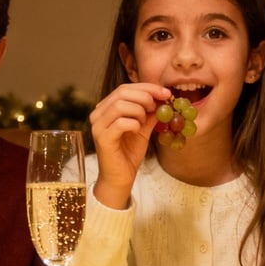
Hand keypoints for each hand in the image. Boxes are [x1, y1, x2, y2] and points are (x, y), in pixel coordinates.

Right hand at [89, 82, 170, 208]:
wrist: (120, 177)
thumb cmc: (129, 152)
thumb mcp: (143, 128)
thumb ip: (150, 112)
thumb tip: (164, 97)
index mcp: (106, 108)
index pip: (125, 88)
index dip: (147, 87)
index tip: (166, 93)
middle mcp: (98, 114)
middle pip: (122, 92)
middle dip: (145, 96)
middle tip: (157, 107)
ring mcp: (98, 125)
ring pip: (120, 105)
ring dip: (139, 111)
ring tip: (144, 122)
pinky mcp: (102, 138)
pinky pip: (121, 122)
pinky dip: (134, 124)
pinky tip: (137, 131)